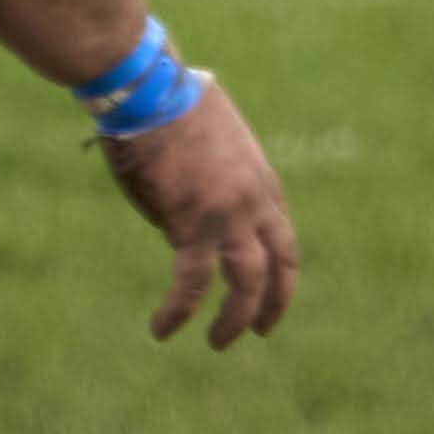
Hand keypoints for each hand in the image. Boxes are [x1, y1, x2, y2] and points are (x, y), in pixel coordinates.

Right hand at [102, 83, 299, 348]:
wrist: (149, 90)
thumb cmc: (170, 106)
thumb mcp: (213, 142)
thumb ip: (217, 180)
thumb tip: (192, 213)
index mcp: (263, 180)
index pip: (283, 235)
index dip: (279, 267)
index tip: (270, 287)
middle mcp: (256, 201)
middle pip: (281, 264)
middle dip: (275, 302)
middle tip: (260, 331)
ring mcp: (228, 214)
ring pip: (247, 281)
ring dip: (234, 319)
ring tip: (218, 343)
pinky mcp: (191, 224)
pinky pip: (192, 282)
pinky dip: (179, 311)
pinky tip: (163, 329)